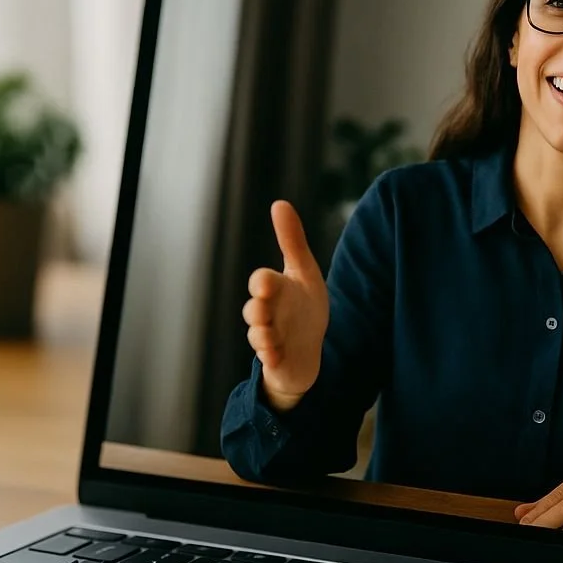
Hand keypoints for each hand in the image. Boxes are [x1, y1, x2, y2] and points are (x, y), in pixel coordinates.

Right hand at [242, 200, 328, 411]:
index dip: (262, 282)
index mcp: (275, 289)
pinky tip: (275, 355)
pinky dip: (270, 357)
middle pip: (253, 310)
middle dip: (256, 309)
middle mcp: (267, 313)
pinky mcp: (275, 359)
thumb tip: (279, 203)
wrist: (308, 349)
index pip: (261, 281)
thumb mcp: (304, 272)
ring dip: (262, 335)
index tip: (265, 283)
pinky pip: (268, 360)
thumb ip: (292, 241)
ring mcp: (269, 337)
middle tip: (262, 308)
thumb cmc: (304, 306)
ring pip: (257, 335)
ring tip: (270, 336)